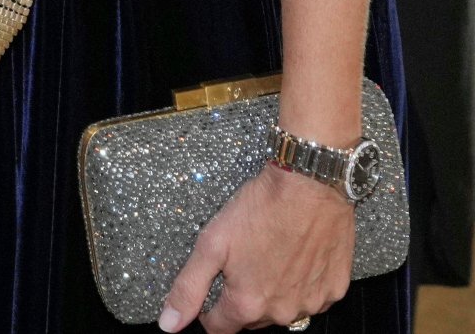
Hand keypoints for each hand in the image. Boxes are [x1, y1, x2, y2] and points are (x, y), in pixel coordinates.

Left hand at [159, 165, 354, 332]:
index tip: (211, 290)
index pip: (219, 327)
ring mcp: (311, 303)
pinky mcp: (334, 289)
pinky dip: (303, 282)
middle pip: (251, 318)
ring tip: (269, 252)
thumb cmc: (262, 208)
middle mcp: (280, 312)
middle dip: (242, 295)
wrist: (309, 184)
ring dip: (273, 290)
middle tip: (242, 260)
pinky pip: (312, 295)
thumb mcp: (211, 242)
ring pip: (283, 308)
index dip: (209, 310)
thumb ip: (188, 287)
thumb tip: (169, 324)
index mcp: (248, 304)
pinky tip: (296, 256)